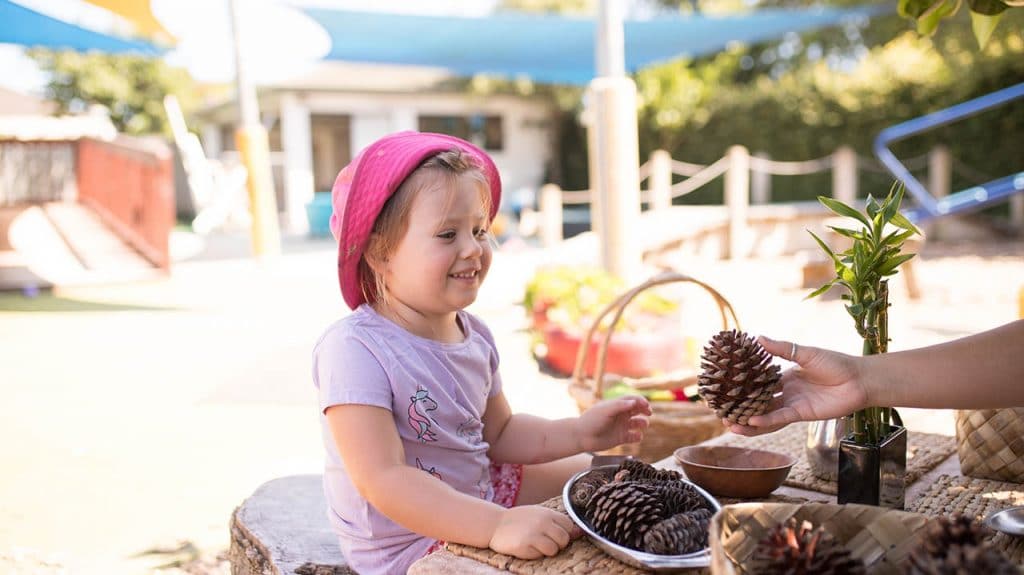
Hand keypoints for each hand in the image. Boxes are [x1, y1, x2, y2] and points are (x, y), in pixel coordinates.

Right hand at [488, 505, 579, 558]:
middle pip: (565, 538)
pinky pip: (541, 554)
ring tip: (536, 545)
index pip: (569, 525)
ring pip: (555, 548)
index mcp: (547, 512)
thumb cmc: (518, 520)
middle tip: (546, 541)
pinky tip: (528, 547)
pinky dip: (537, 554)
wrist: (494, 524)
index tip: (555, 534)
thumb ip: (556, 522)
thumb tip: (579, 532)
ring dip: (548, 550)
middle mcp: (542, 521)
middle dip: (558, 543)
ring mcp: (534, 533)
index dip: (565, 532)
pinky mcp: (526, 545)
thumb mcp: (538, 515)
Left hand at [577, 396, 651, 451]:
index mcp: (616, 405)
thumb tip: (634, 402)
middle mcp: (620, 415)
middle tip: (649, 412)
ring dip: (643, 423)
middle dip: (645, 410)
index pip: (632, 400)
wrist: (582, 436)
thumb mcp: (605, 410)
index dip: (640, 400)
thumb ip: (620, 405)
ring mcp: (621, 426)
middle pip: (637, 410)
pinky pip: (634, 437)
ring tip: (643, 425)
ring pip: (638, 423)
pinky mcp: (621, 438)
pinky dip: (638, 436)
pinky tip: (637, 436)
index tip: (646, 404)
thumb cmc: (591, 420)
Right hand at [726, 336, 868, 435]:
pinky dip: (766, 421)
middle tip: (721, 411)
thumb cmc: (836, 363)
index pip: (758, 381)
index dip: (742, 385)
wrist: (859, 380)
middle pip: (758, 402)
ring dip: (748, 421)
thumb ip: (782, 349)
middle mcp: (786, 392)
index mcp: (785, 376)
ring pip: (765, 415)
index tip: (725, 387)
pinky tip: (751, 422)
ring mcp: (793, 404)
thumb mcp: (806, 353)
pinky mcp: (801, 414)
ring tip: (730, 424)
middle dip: (740, 407)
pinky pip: (780, 418)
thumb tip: (758, 337)